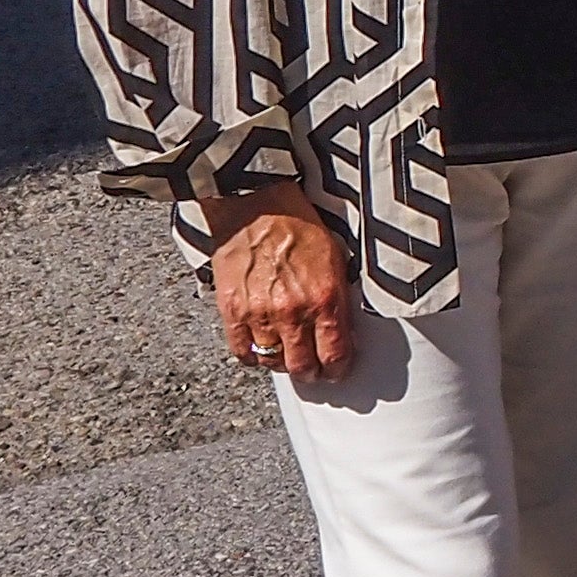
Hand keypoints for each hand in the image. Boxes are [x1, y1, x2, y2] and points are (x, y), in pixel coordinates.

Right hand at [208, 185, 357, 382]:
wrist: (254, 203)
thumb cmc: (297, 224)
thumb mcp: (336, 259)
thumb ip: (339, 299)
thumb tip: (344, 332)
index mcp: (325, 299)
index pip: (335, 355)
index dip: (338, 370)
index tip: (337, 370)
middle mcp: (293, 312)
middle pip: (303, 367)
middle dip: (311, 373)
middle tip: (313, 369)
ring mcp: (259, 313)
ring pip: (272, 362)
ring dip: (282, 363)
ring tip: (287, 355)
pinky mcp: (231, 310)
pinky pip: (242, 352)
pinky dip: (252, 356)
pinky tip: (261, 349)